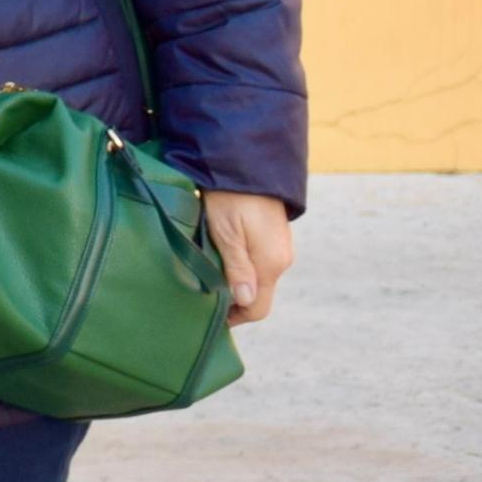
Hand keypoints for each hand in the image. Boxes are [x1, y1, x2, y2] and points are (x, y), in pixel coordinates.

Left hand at [206, 190, 292, 324]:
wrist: (247, 164)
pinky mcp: (273, 237)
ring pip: (257, 278)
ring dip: (234, 283)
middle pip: (258, 295)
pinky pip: (257, 262)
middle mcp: (281, 259)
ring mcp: (279, 248)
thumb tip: (245, 302)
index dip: (235, 317)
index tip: (209, 317)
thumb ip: (237, 269)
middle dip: (232, 301)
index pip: (258, 308)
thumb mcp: (227, 234)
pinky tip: (219, 259)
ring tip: (206, 277)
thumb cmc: (231, 198)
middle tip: (201, 298)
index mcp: (271, 263)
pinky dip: (239, 268)